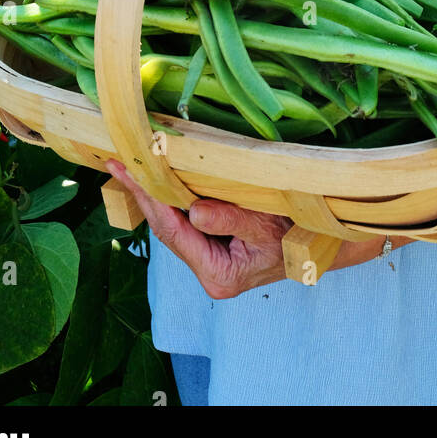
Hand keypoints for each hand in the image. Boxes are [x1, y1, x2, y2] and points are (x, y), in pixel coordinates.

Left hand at [106, 160, 292, 298]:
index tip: (129, 172)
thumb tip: (195, 211)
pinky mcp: (213, 249)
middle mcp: (208, 272)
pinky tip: (156, 181)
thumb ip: (230, 219)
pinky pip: (185, 222)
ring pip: (173, 225)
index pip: (173, 232)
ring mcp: (209, 261)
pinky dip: (170, 199)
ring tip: (129, 168)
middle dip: (142, 195)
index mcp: (217, 274)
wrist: (319, 244)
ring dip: (152, 196)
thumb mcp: (266, 225)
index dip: (150, 199)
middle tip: (117, 163)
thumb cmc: (296, 234)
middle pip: (166, 229)